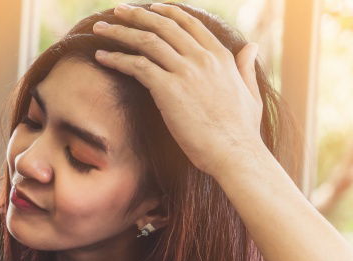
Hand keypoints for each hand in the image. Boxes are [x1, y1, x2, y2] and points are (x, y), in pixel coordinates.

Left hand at [93, 3, 264, 177]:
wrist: (235, 154)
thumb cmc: (242, 132)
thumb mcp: (250, 92)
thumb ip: (246, 67)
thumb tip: (252, 46)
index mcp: (221, 56)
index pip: (189, 23)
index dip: (166, 12)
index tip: (149, 8)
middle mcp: (202, 57)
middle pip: (163, 26)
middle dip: (137, 15)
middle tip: (118, 10)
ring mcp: (186, 71)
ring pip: (146, 40)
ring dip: (120, 32)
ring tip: (100, 28)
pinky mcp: (169, 89)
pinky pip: (137, 66)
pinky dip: (116, 59)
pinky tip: (101, 56)